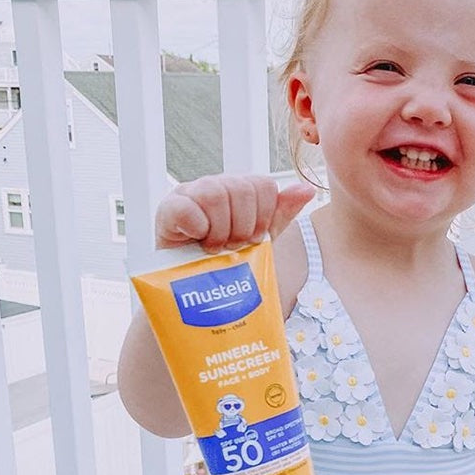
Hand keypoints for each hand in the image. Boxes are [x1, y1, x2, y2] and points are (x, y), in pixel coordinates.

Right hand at [155, 175, 314, 251]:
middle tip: (233, 247)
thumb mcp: (259, 239)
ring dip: (220, 230)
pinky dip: (196, 227)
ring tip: (214, 248)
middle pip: (242, 188)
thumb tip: (307, 189)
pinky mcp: (167, 208)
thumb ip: (282, 214)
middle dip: (243, 226)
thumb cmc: (227, 261)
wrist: (193, 290)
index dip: (264, 217)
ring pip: (215, 194)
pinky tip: (196, 240)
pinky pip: (186, 206)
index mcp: (239, 189)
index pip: (264, 185)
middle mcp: (215, 185)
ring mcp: (189, 193)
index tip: (253, 240)